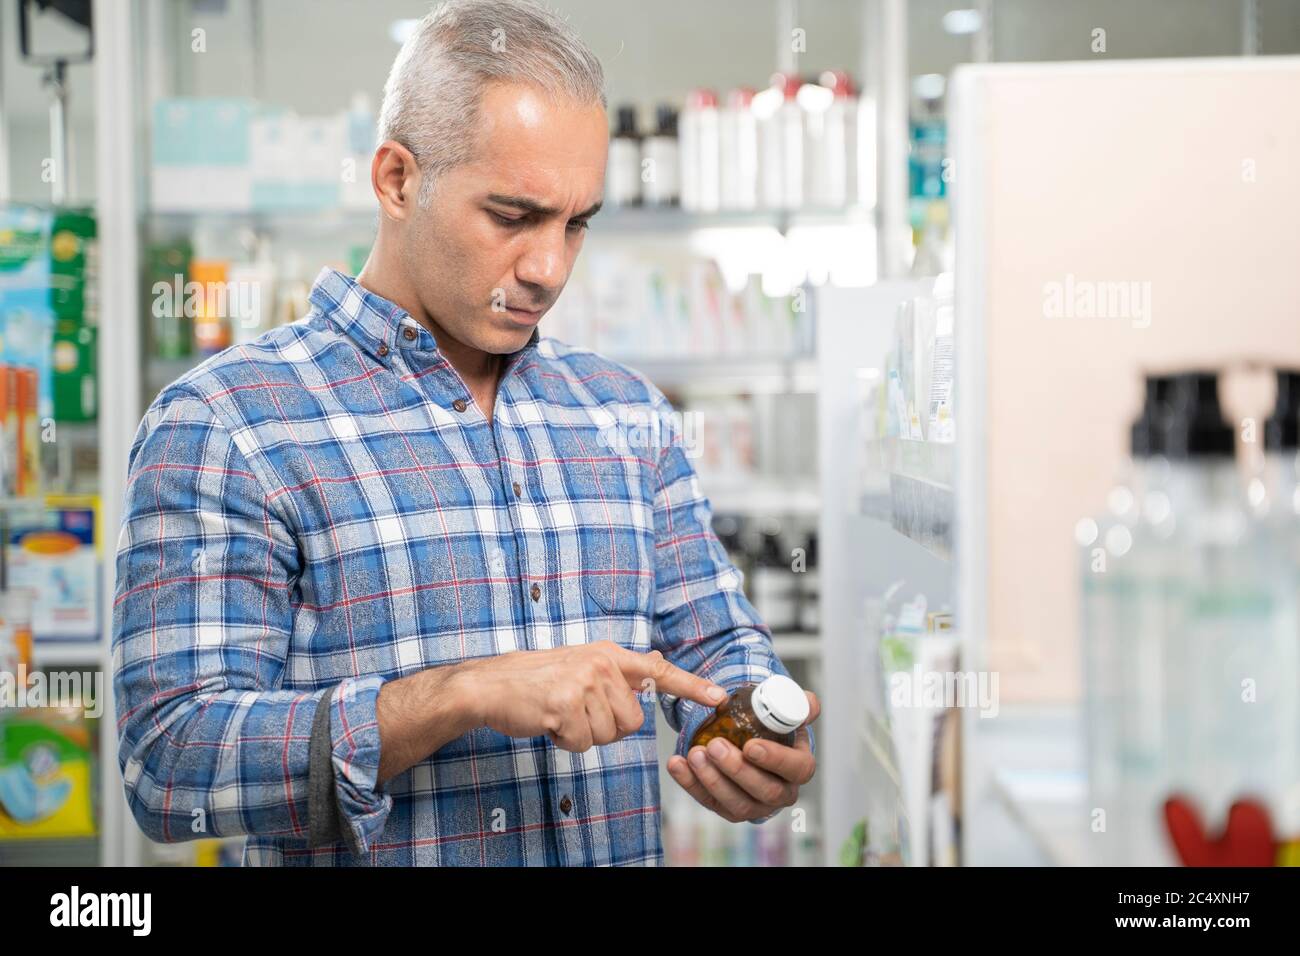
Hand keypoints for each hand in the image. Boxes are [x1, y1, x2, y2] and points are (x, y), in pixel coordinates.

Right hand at [465, 641, 727, 751]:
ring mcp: (583, 683)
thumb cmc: (538, 681)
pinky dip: (566, 742)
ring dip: (584, 735)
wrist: (491, 685)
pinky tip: (550, 723)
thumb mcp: (582, 665)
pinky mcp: (565, 704)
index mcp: (609, 655)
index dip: (691, 686)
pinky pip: (583, 743)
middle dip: (605, 727)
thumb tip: (654, 666)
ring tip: (561, 713)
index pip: (659, 671)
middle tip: (576, 711)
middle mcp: (601, 664)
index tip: (719, 697)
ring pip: (608, 735)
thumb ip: (617, 672)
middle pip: (631, 720)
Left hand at [667, 690, 819, 822]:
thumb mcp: (786, 712)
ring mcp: (754, 805)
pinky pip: (709, 802)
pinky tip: (677, 764)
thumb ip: (798, 705)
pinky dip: (690, 784)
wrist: (750, 741)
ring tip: (694, 753)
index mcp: (799, 767)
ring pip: (737, 803)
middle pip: (765, 791)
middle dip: (737, 770)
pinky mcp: (727, 809)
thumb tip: (808, 704)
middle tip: (715, 745)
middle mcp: (781, 793)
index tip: (751, 745)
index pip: (797, 769)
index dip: (775, 760)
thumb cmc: (771, 729)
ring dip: (712, 779)